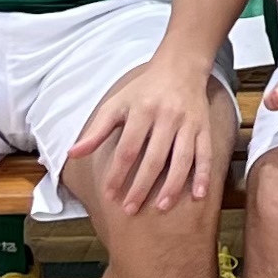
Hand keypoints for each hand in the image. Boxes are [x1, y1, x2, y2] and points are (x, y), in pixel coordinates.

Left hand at [67, 55, 226, 214]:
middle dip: (142, 186)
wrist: (180, 68)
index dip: (118, 173)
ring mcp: (188, 123)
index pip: (127, 148)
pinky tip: (199, 195)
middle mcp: (167, 117)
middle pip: (154, 157)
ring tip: (161, 207)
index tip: (109, 195)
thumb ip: (96, 131)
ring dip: (173, 185)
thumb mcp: (117, 104)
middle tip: (130, 209)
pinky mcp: (204, 128)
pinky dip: (204, 175)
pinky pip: (205, 154)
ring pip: (182, 159)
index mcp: (142, 110)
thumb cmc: (144, 90)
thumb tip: (72, 153)